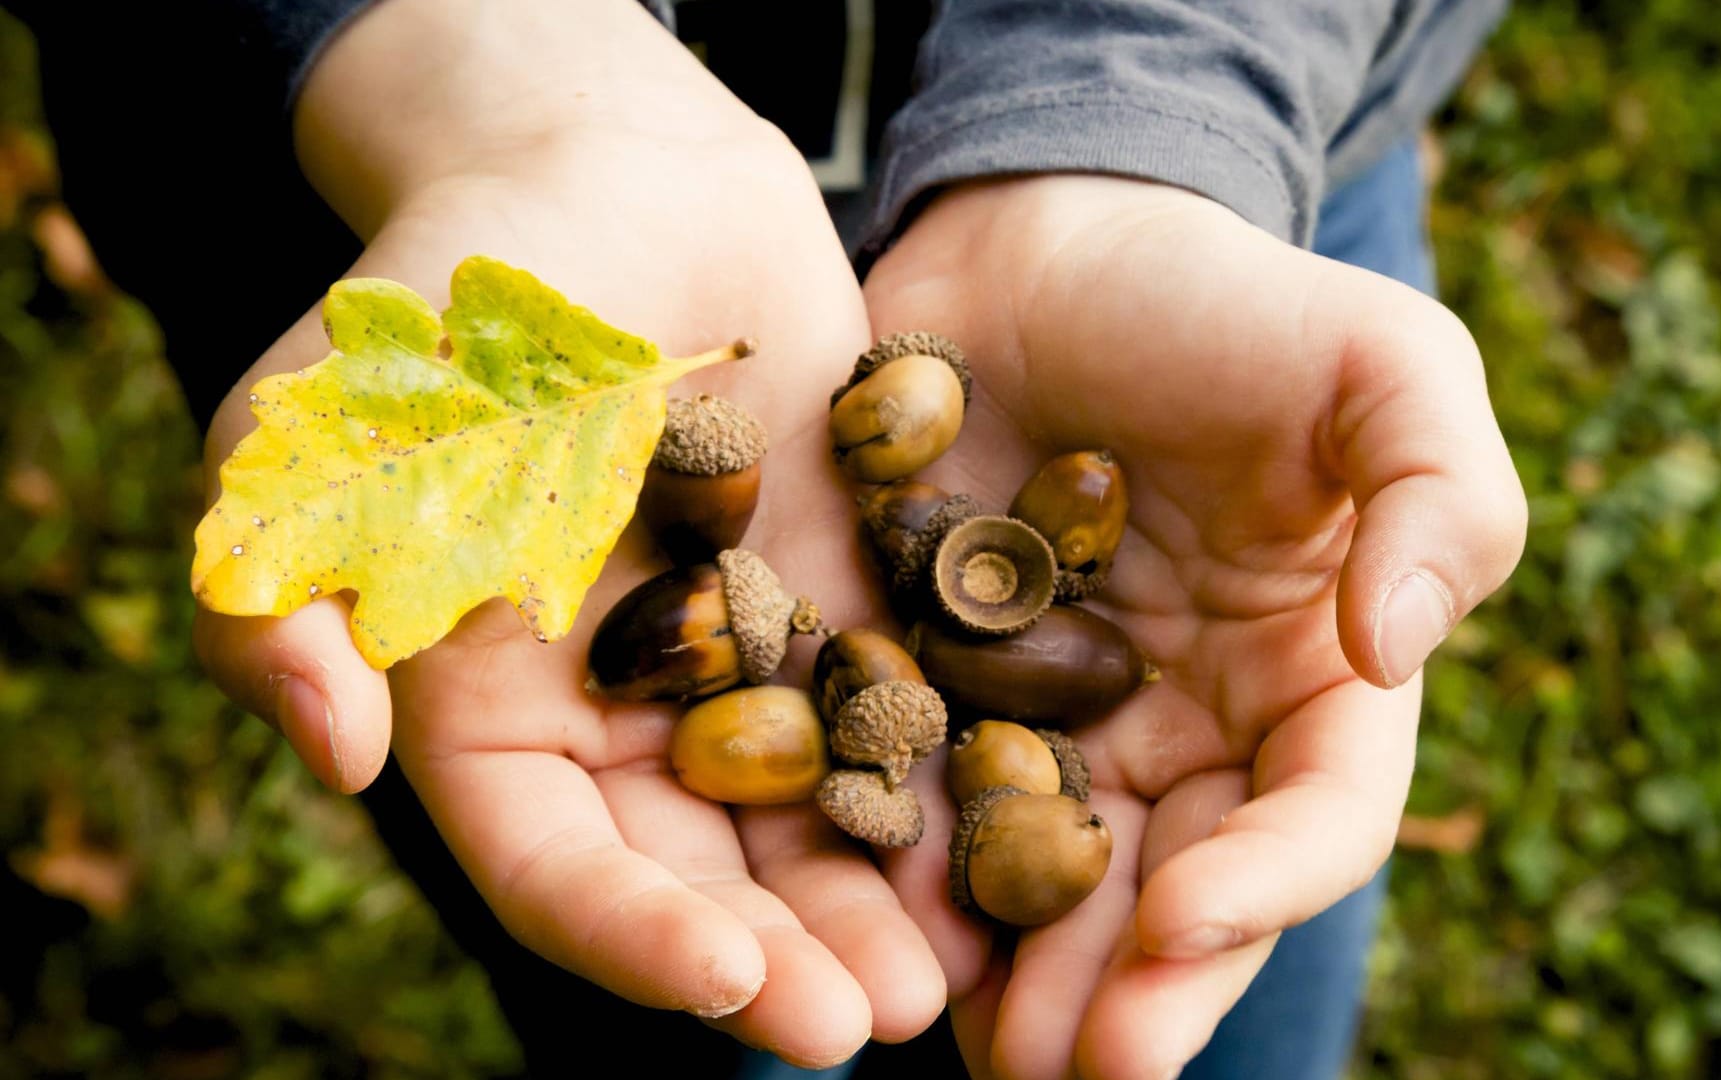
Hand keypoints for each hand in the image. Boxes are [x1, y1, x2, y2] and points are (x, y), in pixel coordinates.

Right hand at [190, 1, 942, 1064]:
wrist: (615, 178)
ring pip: (807, 815)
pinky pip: (894, 704)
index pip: (553, 863)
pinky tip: (1014, 834)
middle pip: (696, 872)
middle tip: (870, 1025)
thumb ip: (282, 591)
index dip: (631, 939)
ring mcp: (740, 661)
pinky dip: (943, 777)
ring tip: (952, 976)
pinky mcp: (839, 598)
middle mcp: (620, 712)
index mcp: (488, 709)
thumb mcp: (319, 429)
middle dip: (776, 956)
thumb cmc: (450, 298)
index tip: (729, 989)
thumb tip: (334, 751)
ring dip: (872, 901)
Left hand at [863, 175, 1526, 1078]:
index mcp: (1305, 678)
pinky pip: (915, 789)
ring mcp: (1052, 715)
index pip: (1313, 812)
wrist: (1047, 241)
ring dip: (1010, 970)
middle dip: (1125, 988)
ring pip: (1042, 872)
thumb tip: (1392, 652)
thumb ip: (1441, 496)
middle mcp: (1183, 726)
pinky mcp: (930, 678)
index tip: (1184, 922)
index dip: (1265, 883)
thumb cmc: (1228, 300)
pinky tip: (862, 928)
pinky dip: (897, 866)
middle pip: (1171, 885)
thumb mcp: (1382, 361)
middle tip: (1064, 1072)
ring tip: (966, 1048)